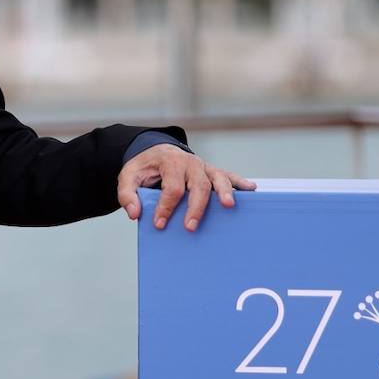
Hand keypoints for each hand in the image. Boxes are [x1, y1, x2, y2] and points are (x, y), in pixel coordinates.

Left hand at [117, 144, 256, 231]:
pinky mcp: (212, 171)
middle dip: (195, 207)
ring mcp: (204, 166)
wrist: (157, 152)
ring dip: (224, 192)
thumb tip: (134, 214)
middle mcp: (189, 163)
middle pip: (197, 185)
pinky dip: (240, 182)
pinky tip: (251, 190)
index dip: (166, 207)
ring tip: (228, 206)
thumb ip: (127, 194)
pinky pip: (228, 175)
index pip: (171, 188)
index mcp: (169, 163)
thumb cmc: (145, 168)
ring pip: (217, 178)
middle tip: (190, 226)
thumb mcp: (128, 176)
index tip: (159, 224)